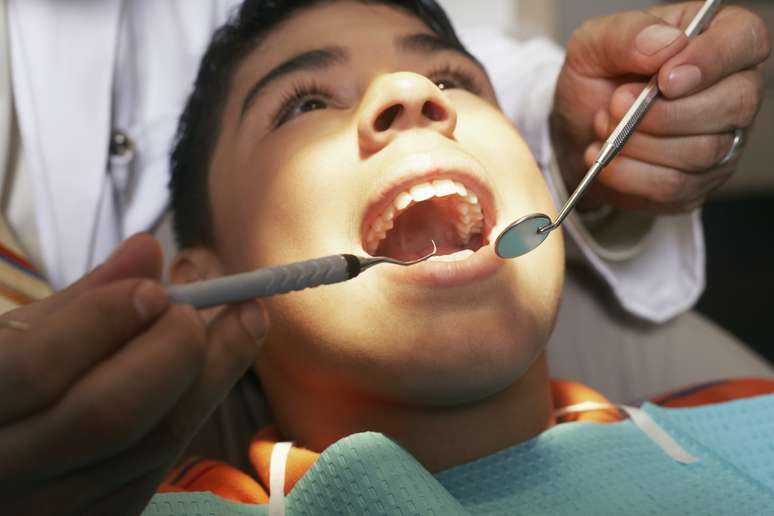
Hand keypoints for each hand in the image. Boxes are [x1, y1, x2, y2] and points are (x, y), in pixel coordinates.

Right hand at [0, 234, 267, 514]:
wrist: (4, 466)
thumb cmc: (5, 391)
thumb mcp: (15, 340)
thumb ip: (81, 301)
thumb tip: (148, 250)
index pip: (39, 369)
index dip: (104, 323)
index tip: (157, 288)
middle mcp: (7, 472)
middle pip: (110, 416)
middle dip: (175, 350)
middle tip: (217, 303)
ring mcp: (54, 511)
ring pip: (154, 444)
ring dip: (212, 373)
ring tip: (244, 321)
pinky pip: (164, 464)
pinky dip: (196, 407)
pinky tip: (217, 366)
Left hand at [550, 2, 770, 212]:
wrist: (574, 133)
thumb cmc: (596, 82)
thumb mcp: (593, 44)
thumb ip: (627, 35)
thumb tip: (666, 45)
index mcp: (716, 37)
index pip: (746, 41)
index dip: (711, 61)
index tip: (664, 78)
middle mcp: (731, 89)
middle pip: (734, 103)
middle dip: (663, 112)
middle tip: (616, 104)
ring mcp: (721, 141)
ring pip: (701, 150)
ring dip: (638, 142)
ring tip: (605, 127)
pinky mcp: (697, 182)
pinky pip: (673, 185)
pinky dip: (629, 173)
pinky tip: (607, 156)